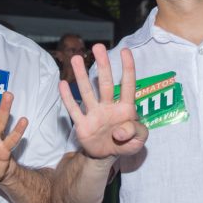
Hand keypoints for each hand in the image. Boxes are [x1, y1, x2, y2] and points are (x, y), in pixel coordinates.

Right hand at [60, 44, 147, 158]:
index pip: (127, 85)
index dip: (128, 68)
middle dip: (103, 65)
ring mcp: (94, 114)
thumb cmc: (127, 143)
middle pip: (105, 83)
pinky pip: (74, 110)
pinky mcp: (82, 124)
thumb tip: (120, 132)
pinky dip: (67, 98)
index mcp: (126, 108)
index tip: (125, 51)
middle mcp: (109, 107)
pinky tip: (63, 84)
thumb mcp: (139, 141)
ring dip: (82, 76)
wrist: (107, 156)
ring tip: (76, 59)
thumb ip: (137, 132)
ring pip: (87, 92)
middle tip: (98, 47)